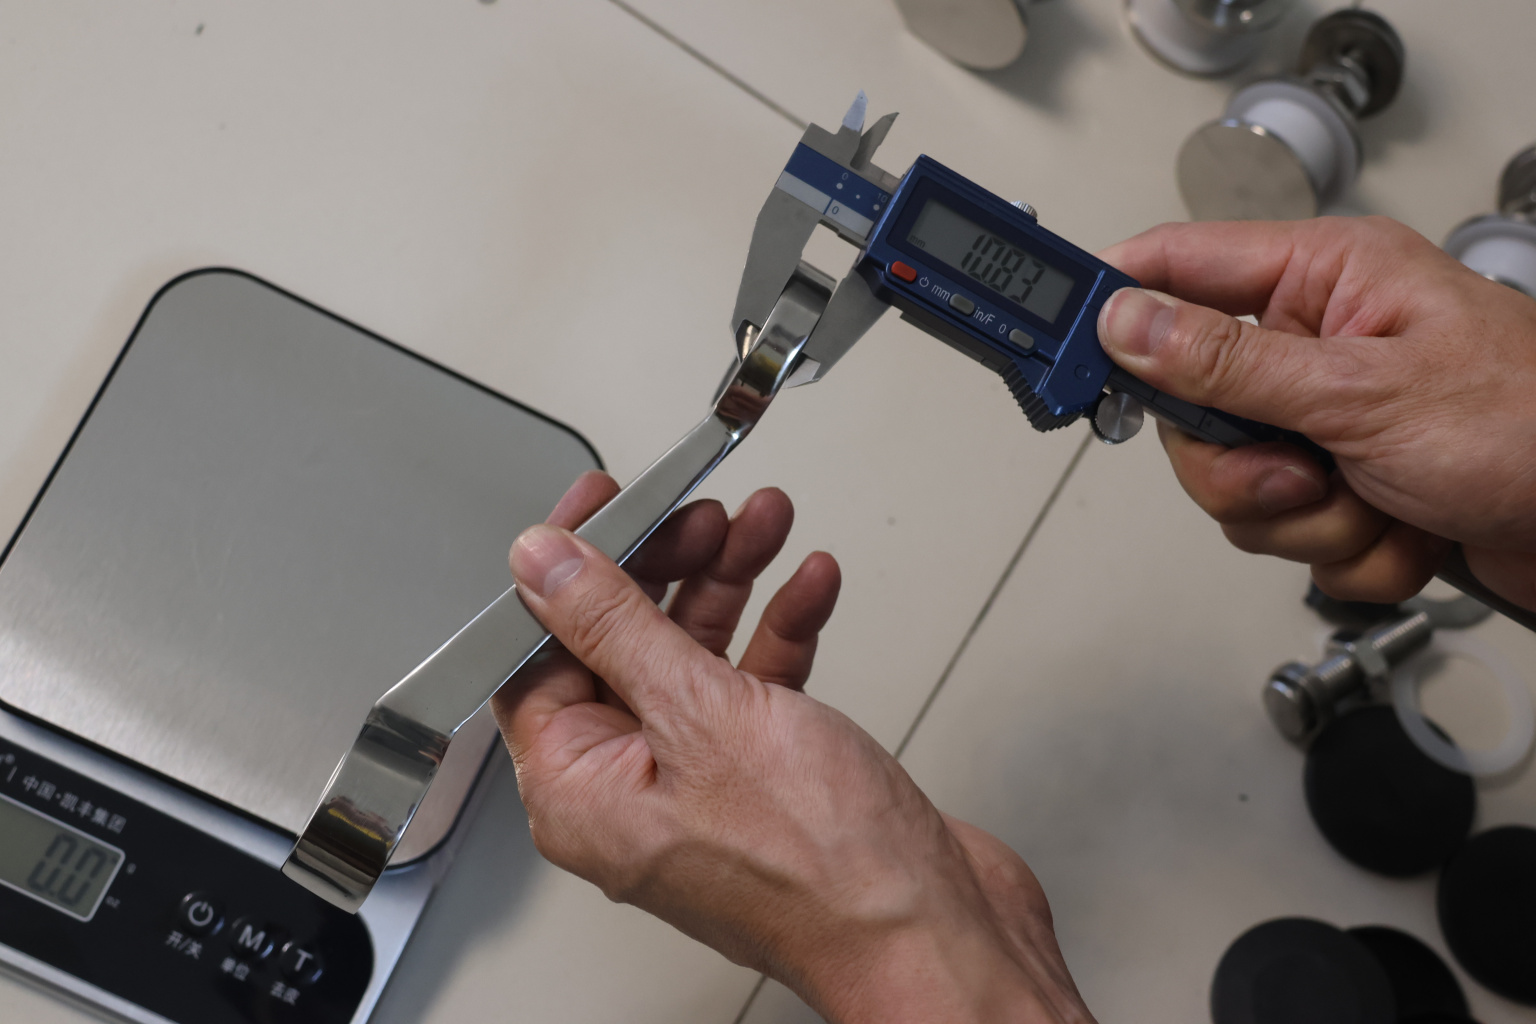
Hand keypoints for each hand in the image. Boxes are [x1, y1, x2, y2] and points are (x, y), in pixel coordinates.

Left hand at [490, 471, 1093, 1023]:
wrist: (934, 933)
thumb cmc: (823, 869)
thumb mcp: (701, 712)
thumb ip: (614, 626)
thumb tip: (542, 565)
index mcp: (580, 791)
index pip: (535, 654)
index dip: (566, 571)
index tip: (605, 504)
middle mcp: (631, 791)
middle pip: (620, 644)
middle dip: (667, 565)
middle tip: (703, 515)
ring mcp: (702, 784)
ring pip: (694, 656)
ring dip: (730, 582)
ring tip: (764, 525)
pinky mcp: (766, 779)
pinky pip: (754, 685)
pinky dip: (781, 630)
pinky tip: (810, 587)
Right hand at [1097, 216, 1535, 611]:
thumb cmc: (1533, 425)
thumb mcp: (1362, 391)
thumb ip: (1228, 362)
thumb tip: (1128, 322)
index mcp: (1324, 282)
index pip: (1177, 267)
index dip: (1112, 302)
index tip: (1058, 344)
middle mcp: (1318, 347)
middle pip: (1192, 410)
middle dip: (1244, 470)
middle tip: (1298, 472)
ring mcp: (1328, 422)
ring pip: (1236, 487)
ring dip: (1308, 520)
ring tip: (1378, 502)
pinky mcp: (1344, 487)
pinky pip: (1288, 534)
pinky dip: (1347, 551)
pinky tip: (1405, 528)